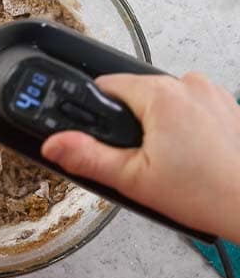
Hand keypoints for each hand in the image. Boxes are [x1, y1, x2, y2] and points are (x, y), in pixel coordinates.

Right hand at [42, 72, 239, 240]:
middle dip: (129, 125)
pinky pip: (189, 109)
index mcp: (162, 95)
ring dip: (156, 127)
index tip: (100, 137)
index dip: (95, 111)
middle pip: (136, 94)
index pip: (107, 84)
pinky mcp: (226, 106)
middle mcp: (189, 85)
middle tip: (138, 161)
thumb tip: (53, 143)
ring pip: (163, 103)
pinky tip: (187, 158)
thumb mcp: (130, 179)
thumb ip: (87, 157)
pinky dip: (182, 129)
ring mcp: (212, 94)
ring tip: (166, 163)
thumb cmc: (204, 193)